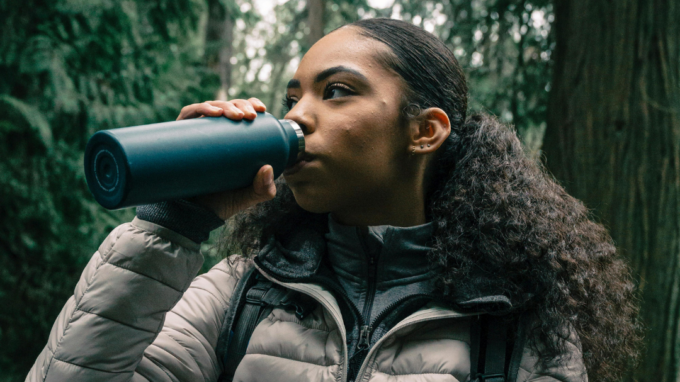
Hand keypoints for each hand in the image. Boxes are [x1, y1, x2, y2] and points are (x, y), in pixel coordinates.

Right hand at [178, 98, 275, 219]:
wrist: (192, 215)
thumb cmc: (221, 202)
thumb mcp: (248, 196)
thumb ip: (263, 189)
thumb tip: (267, 168)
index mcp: (231, 139)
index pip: (241, 112)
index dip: (250, 104)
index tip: (260, 109)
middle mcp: (213, 133)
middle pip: (227, 107)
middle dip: (239, 104)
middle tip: (248, 116)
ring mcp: (196, 134)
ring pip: (209, 108)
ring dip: (222, 105)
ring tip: (232, 115)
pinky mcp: (179, 136)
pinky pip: (187, 116)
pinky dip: (199, 109)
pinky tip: (211, 113)